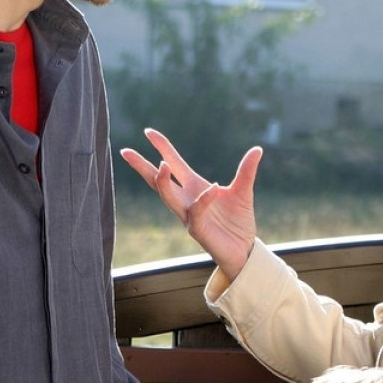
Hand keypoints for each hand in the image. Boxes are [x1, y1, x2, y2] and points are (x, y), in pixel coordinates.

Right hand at [121, 130, 261, 282]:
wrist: (245, 250)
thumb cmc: (238, 222)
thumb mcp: (243, 191)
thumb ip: (246, 171)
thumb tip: (257, 149)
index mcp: (195, 188)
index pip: (174, 164)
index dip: (162, 148)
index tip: (149, 132)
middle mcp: (187, 201)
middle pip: (159, 181)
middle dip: (142, 166)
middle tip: (125, 151)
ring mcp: (189, 216)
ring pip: (168, 197)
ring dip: (163, 182)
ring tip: (160, 166)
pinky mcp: (198, 230)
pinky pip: (196, 213)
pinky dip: (203, 200)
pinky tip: (212, 187)